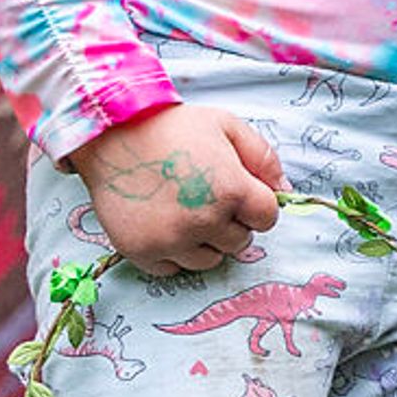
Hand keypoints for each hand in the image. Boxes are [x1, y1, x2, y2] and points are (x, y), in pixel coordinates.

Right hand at [67, 102, 284, 275]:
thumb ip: (264, 158)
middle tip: (207, 197)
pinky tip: (164, 224)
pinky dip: (173, 253)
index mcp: (232, 191)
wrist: (110, 134)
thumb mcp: (228, 126)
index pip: (268, 218)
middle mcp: (204, 221)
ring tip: (186, 211)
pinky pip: (173, 269)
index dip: (256, 205)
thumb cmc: (173, 127)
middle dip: (231, 223)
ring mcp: (171, 240)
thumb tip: (286, 191)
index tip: (238, 191)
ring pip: (210, 260)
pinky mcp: (141, 252)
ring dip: (205, 241)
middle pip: (240, 242)